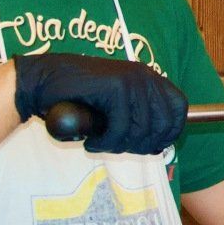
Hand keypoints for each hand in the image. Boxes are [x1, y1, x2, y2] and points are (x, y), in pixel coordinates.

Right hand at [13, 53, 186, 154]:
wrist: (43, 81)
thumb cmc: (77, 98)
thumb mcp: (115, 108)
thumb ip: (137, 121)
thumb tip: (160, 148)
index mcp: (149, 78)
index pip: (180, 108)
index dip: (170, 132)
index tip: (151, 146)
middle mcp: (144, 76)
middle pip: (164, 124)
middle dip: (143, 145)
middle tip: (118, 148)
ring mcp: (131, 80)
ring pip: (141, 130)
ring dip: (119, 146)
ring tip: (101, 143)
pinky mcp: (114, 87)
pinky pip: (120, 129)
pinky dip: (105, 143)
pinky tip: (92, 141)